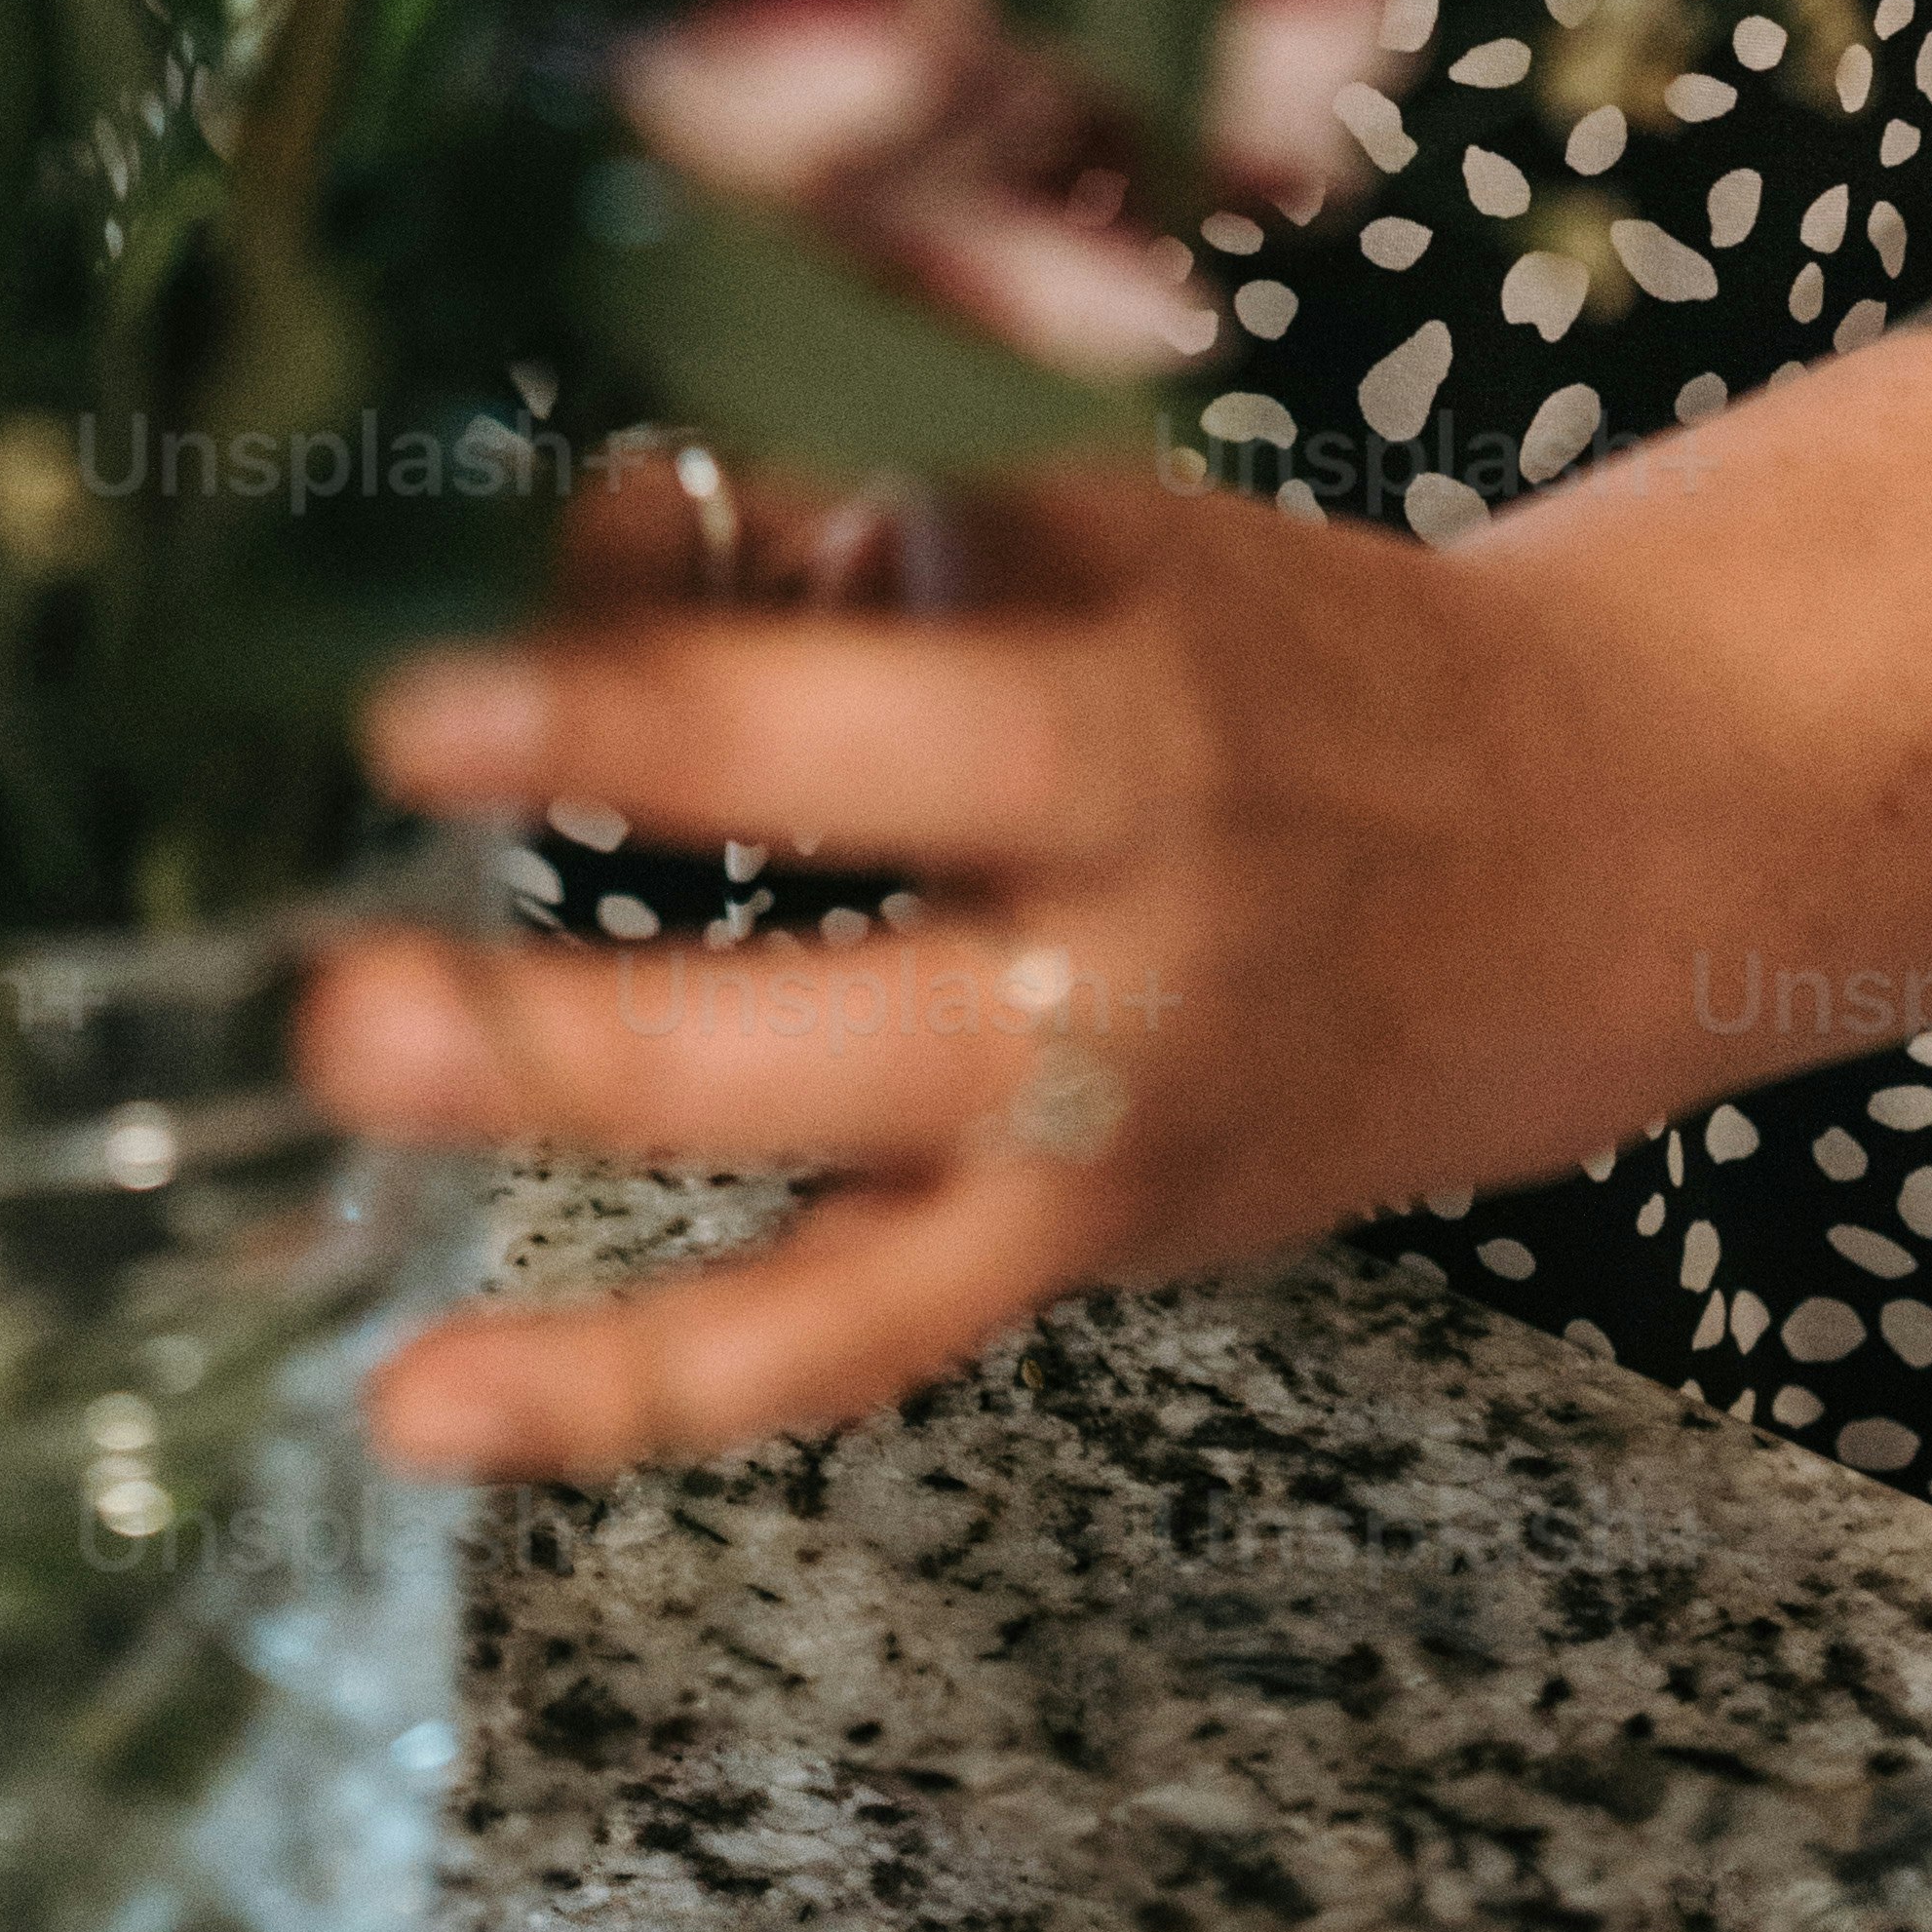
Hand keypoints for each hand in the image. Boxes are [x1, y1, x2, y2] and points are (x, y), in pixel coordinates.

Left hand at [304, 463, 1714, 1477]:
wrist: (1583, 851)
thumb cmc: (1264, 653)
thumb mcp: (1072, 525)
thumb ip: (815, 525)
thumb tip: (569, 533)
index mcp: (1130, 701)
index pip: (858, 708)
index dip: (638, 699)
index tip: (410, 701)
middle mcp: (1128, 934)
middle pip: (834, 1002)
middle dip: (582, 1017)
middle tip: (347, 1002)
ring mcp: (1105, 1124)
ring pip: (835, 1230)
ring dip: (593, 1242)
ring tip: (369, 1214)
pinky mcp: (1075, 1253)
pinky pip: (849, 1345)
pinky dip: (637, 1387)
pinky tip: (431, 1406)